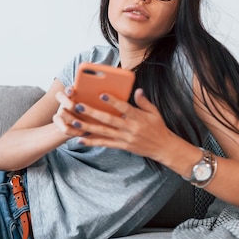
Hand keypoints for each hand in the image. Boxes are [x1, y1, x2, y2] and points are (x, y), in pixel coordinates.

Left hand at [55, 87, 177, 160]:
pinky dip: (92, 142)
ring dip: (88, 126)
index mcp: (137, 118)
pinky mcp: (121, 146)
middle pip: (109, 120)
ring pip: (103, 132)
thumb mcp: (154, 112)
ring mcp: (124, 138)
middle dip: (93, 113)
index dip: (113, 101)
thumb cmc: (158, 127)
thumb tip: (137, 90)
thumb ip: (143, 102)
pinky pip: (104, 144)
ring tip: (74, 121)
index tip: (102, 94)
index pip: (124, 108)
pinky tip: (80, 139)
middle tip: (78, 106)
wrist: (163, 148)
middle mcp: (130, 128)